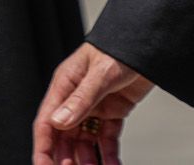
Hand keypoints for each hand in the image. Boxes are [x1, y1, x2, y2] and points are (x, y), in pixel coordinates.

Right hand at [32, 42, 152, 164]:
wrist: (150, 40)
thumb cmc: (121, 46)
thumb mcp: (102, 72)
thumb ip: (81, 98)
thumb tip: (58, 121)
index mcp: (65, 85)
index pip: (47, 122)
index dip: (43, 148)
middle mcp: (76, 98)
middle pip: (65, 137)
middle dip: (67, 158)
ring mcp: (95, 106)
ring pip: (85, 141)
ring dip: (88, 160)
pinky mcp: (113, 111)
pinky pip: (107, 139)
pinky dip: (109, 155)